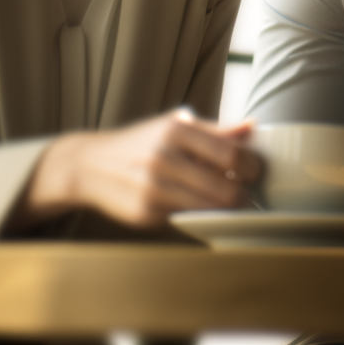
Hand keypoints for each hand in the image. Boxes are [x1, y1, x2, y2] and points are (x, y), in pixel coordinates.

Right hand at [14, 109, 259, 228]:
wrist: (89, 165)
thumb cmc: (141, 143)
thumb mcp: (175, 127)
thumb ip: (216, 130)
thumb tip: (253, 127)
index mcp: (176, 130)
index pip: (233, 154)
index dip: (253, 167)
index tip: (254, 170)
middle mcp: (164, 157)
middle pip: (227, 189)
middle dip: (243, 193)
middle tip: (243, 190)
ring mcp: (154, 188)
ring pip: (212, 209)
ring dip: (226, 208)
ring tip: (225, 199)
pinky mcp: (146, 212)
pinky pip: (188, 218)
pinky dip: (199, 214)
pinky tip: (195, 204)